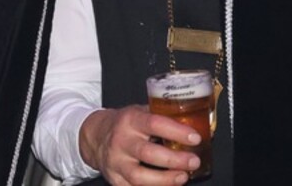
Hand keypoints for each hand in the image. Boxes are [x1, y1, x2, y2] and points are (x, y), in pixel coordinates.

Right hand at [78, 105, 200, 185]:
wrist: (96, 136)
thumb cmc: (125, 124)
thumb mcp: (139, 112)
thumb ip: (162, 117)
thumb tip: (195, 123)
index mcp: (130, 120)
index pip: (154, 124)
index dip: (176, 131)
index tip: (195, 137)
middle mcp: (121, 141)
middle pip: (148, 153)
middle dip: (174, 159)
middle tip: (194, 161)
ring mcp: (116, 162)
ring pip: (139, 176)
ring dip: (165, 180)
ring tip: (182, 177)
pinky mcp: (115, 179)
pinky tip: (167, 185)